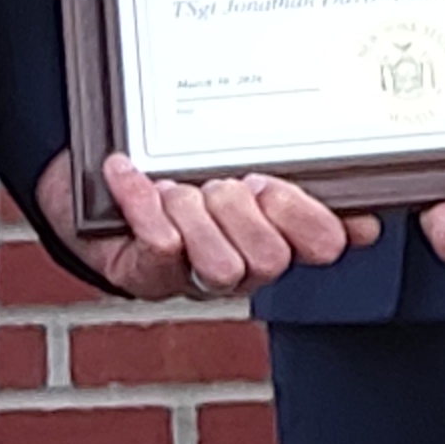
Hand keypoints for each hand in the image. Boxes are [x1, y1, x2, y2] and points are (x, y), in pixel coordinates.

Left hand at [36, 149, 375, 299]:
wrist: (80, 190)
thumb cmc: (171, 170)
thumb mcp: (236, 166)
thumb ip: (296, 183)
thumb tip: (364, 221)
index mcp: (276, 233)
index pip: (323, 243)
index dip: (310, 217)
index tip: (277, 182)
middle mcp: (242, 265)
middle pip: (272, 258)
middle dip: (244, 208)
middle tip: (219, 180)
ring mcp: (193, 277)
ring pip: (222, 267)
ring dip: (194, 213)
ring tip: (174, 186)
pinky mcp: (145, 276)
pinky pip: (159, 249)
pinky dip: (141, 201)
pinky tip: (126, 172)